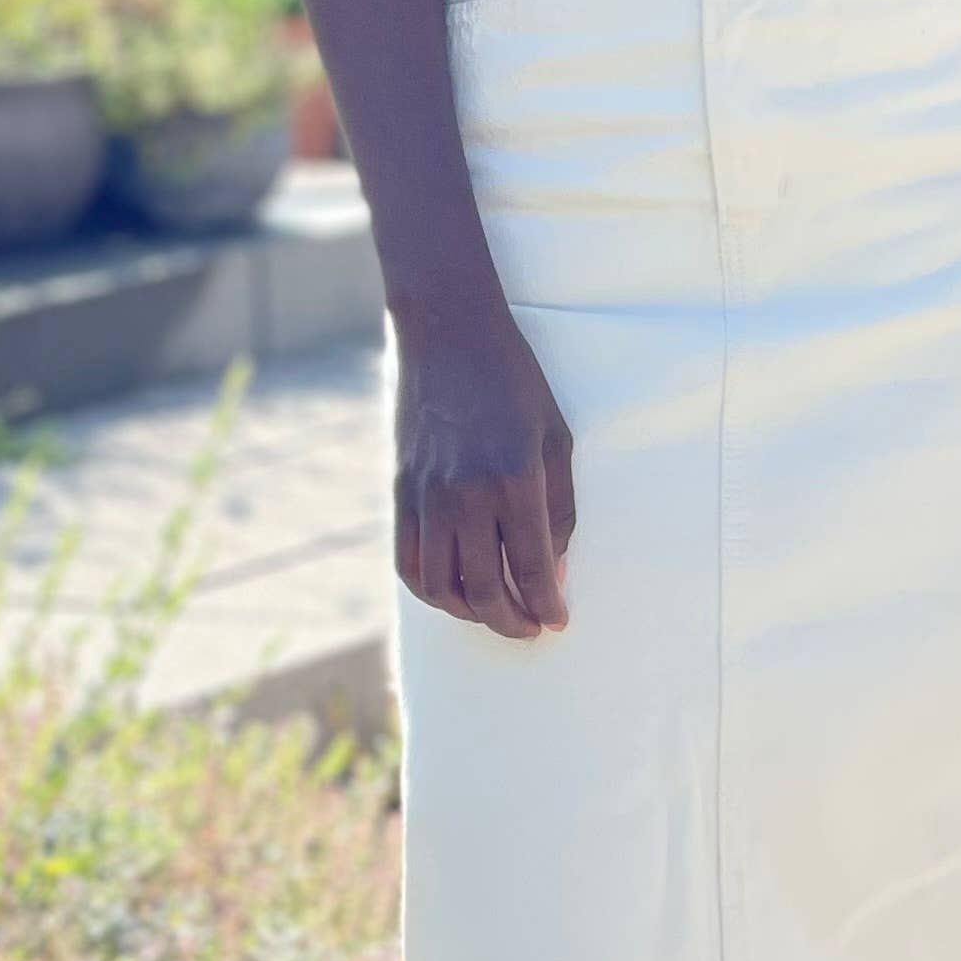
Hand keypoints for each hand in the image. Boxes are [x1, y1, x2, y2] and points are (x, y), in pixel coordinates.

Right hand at [392, 307, 575, 639]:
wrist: (448, 332)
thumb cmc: (514, 380)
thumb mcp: (556, 436)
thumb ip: (559, 508)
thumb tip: (552, 570)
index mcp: (514, 478)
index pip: (530, 568)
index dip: (546, 605)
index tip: (557, 621)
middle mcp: (466, 493)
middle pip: (485, 589)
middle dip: (512, 622)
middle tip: (531, 628)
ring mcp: (427, 495)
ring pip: (440, 587)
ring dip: (470, 613)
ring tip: (494, 613)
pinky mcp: (401, 490)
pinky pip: (408, 561)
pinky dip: (431, 590)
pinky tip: (454, 591)